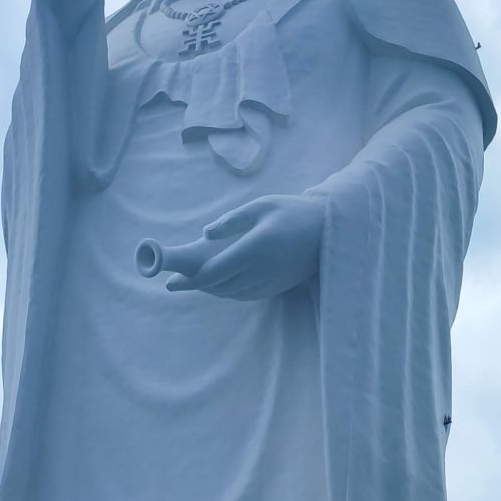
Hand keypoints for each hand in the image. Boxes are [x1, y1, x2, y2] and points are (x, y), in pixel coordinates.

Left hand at [162, 194, 325, 300]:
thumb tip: (205, 234)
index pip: (216, 271)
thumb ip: (231, 221)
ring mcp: (270, 281)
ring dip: (211, 289)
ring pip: (232, 292)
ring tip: (193, 282)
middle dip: (196, 284)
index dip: (192, 279)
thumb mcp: (260, 206)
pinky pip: (246, 294)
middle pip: (220, 285)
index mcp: (256, 247)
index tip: (172, 280)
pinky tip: (219, 284)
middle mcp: (262, 269)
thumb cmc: (292, 212)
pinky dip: (228, 292)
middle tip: (175, 281)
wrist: (328, 231)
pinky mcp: (277, 287)